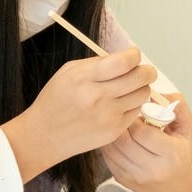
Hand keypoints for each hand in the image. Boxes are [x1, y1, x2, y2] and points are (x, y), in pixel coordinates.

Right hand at [4, 47, 156, 180]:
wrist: (44, 135)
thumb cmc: (55, 101)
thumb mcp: (68, 72)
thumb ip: (97, 63)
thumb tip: (126, 58)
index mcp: (84, 78)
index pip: (124, 62)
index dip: (134, 55)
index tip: (133, 55)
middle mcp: (97, 97)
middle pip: (140, 78)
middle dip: (146, 71)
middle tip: (143, 71)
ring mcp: (107, 116)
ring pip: (143, 94)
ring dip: (140, 88)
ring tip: (128, 89)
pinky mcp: (114, 131)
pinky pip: (136, 112)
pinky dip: (132, 105)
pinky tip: (119, 105)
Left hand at [101, 92, 191, 191]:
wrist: (175, 187)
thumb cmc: (180, 151)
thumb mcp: (186, 126)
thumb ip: (176, 104)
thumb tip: (153, 93)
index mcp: (171, 155)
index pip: (143, 132)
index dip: (136, 118)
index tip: (137, 112)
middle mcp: (152, 169)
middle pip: (124, 141)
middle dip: (122, 124)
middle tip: (124, 115)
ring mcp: (134, 176)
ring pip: (112, 148)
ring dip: (112, 132)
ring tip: (119, 124)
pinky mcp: (121, 179)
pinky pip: (106, 156)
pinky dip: (109, 143)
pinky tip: (116, 137)